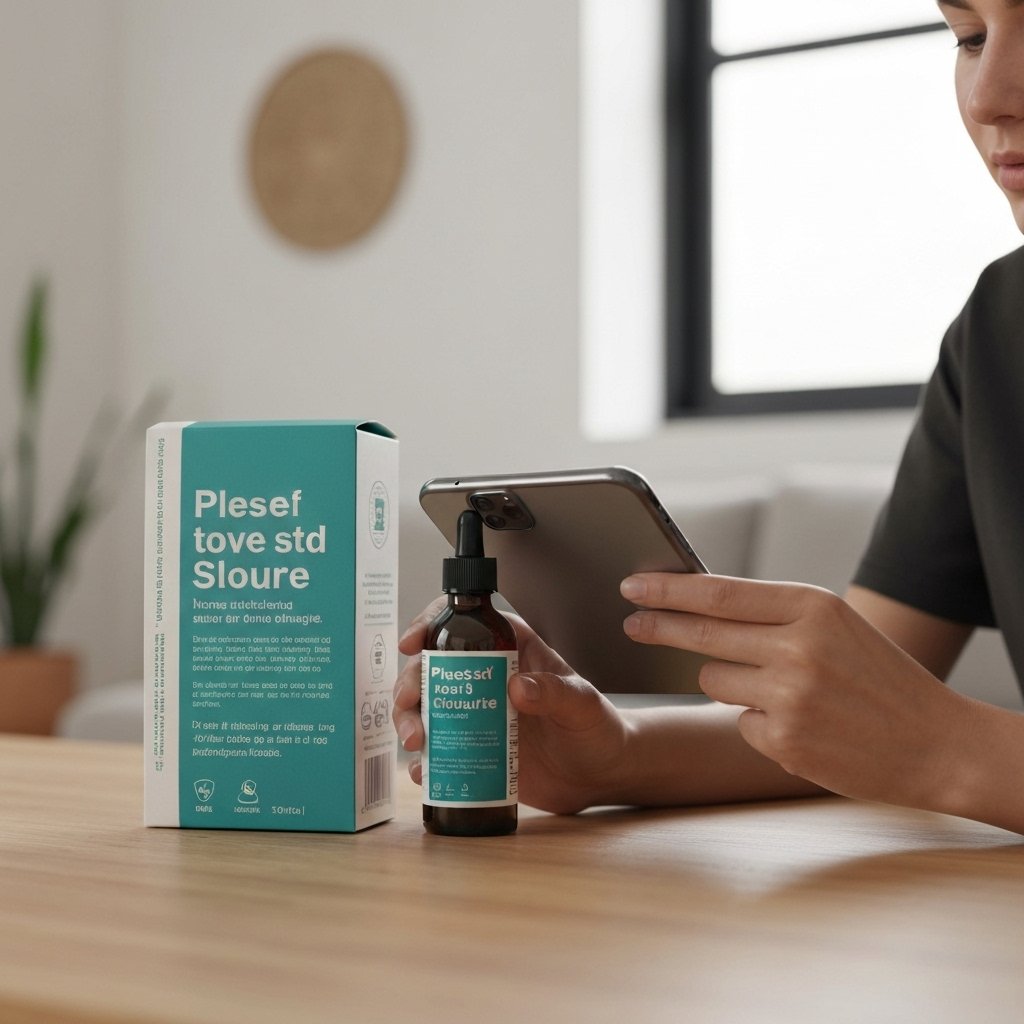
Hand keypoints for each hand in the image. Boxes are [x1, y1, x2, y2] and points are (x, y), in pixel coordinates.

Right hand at [393, 600, 630, 813]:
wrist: (601, 775)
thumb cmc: (597, 728)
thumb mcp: (582, 704)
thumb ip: (555, 692)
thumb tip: (518, 687)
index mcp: (511, 649)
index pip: (466, 621)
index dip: (431, 623)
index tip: (413, 643)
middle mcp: (485, 677)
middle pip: (432, 666)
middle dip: (410, 681)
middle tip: (408, 703)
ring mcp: (475, 714)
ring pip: (426, 706)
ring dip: (409, 719)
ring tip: (416, 742)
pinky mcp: (472, 749)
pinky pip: (438, 750)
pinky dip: (422, 760)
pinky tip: (421, 770)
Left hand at [621, 573, 978, 811]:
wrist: (937, 743)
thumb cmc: (877, 676)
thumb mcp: (833, 625)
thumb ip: (771, 614)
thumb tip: (696, 606)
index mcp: (812, 606)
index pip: (718, 592)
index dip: (667, 589)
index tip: (631, 586)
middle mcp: (797, 647)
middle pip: (701, 633)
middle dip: (658, 627)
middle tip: (630, 622)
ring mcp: (789, 697)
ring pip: (712, 681)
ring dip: (727, 683)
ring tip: (781, 690)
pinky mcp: (784, 742)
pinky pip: (739, 722)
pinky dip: (758, 723)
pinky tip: (801, 725)